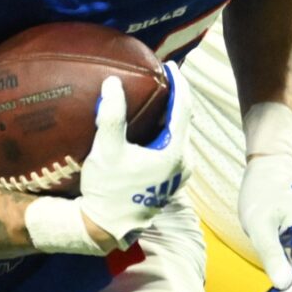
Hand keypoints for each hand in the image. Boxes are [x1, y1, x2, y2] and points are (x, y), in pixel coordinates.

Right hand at [69, 68, 186, 251]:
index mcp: (174, 152)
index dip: (178, 83)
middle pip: (184, 119)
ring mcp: (180, 173)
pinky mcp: (171, 180)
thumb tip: (113, 84)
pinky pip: (174, 145)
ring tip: (155, 97)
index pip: (183, 108)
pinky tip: (150, 124)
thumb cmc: (107, 190)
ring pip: (179, 133)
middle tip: (159, 77)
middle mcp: (184, 162)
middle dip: (174, 97)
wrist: (108, 226)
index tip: (168, 66)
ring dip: (169, 115)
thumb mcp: (106, 151)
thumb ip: (112, 116)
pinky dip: (165, 130)